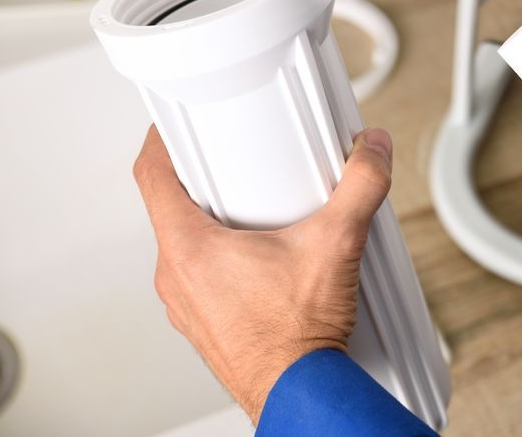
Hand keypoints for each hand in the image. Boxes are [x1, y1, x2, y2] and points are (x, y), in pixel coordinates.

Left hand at [132, 125, 392, 422]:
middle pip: (171, 210)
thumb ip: (360, 187)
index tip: (170, 128)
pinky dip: (225, 262)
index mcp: (190, 248)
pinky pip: (202, 279)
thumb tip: (369, 152)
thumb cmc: (298, 339)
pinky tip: (265, 265)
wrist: (299, 394)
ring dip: (215, 227)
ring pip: (187, 247)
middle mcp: (177, 277)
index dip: (159, 142)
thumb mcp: (337, 244)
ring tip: (258, 217)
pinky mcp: (205, 324)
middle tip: (235, 168)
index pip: (151, 177)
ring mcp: (187, 304)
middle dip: (204, 184)